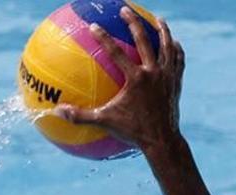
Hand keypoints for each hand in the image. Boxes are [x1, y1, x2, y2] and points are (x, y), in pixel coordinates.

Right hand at [55, 8, 184, 151]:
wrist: (162, 140)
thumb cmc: (132, 131)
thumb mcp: (105, 122)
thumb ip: (80, 116)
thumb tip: (57, 112)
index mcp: (135, 79)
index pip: (116, 52)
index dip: (104, 38)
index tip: (94, 26)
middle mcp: (153, 72)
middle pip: (144, 40)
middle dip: (134, 22)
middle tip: (125, 9)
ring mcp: (167, 75)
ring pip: (167, 45)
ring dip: (162, 30)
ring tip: (157, 19)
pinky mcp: (176, 81)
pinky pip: (178, 59)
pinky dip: (175, 49)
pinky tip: (173, 43)